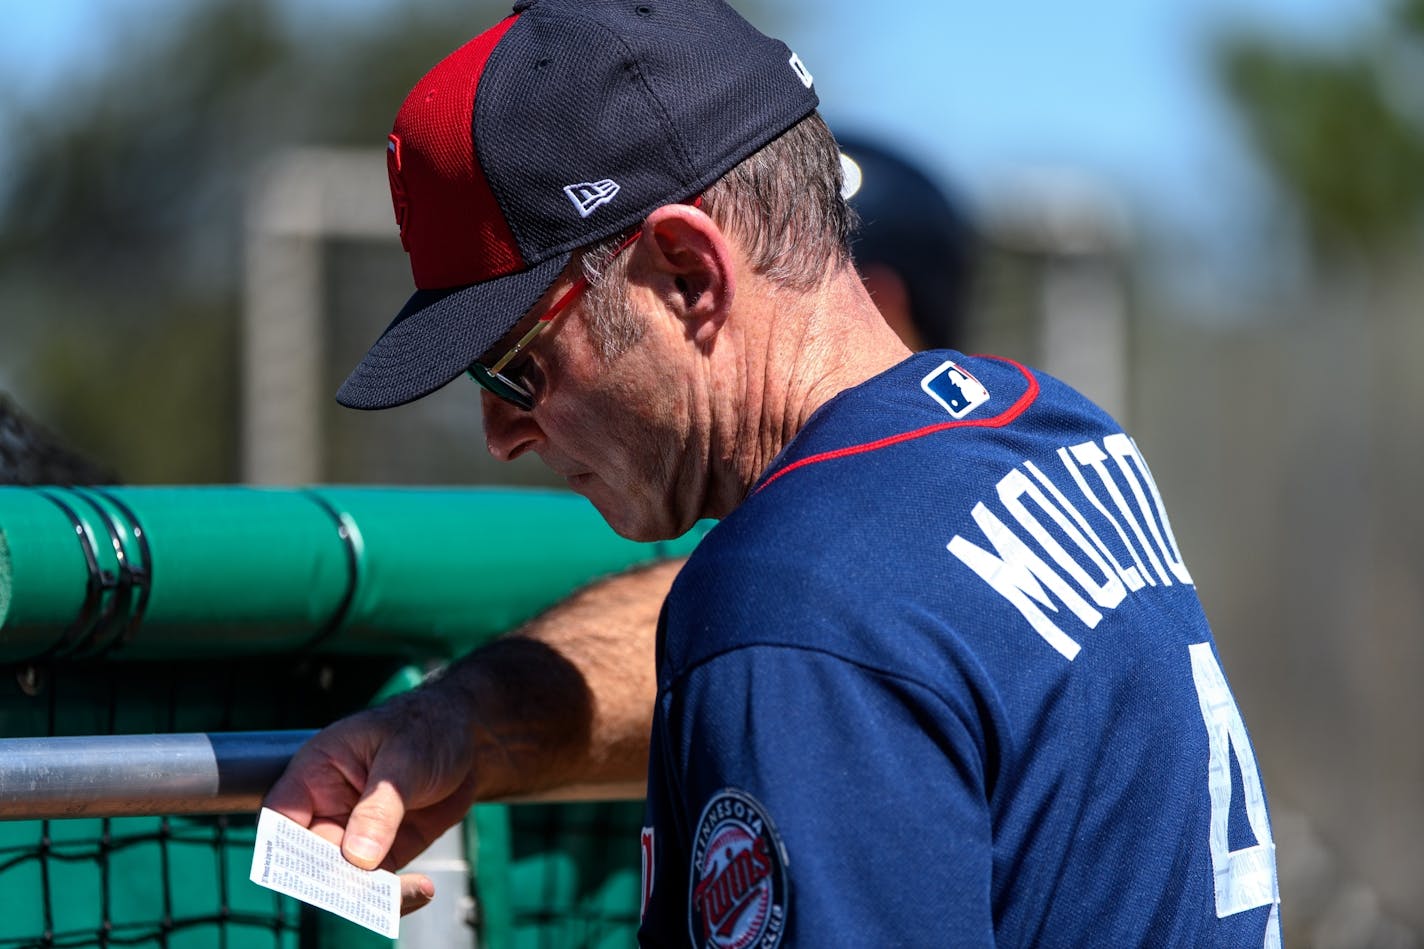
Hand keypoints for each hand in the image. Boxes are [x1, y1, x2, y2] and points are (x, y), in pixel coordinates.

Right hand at [263, 686, 481, 914]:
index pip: (279, 816)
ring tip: (401, 892)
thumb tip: (356, 857)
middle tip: (362, 885)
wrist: (466, 738)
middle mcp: (327, 809)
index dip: (280, 846)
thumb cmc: (426, 729)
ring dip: (365, 895)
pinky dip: (395, 896)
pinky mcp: (384, 854)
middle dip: (328, 878)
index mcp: (316, 773)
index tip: (306, 866)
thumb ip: (379, 806)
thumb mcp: (405, 757)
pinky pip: (379, 886)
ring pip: (342, 880)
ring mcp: (354, 835)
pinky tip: (422, 888)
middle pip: (306, 859)